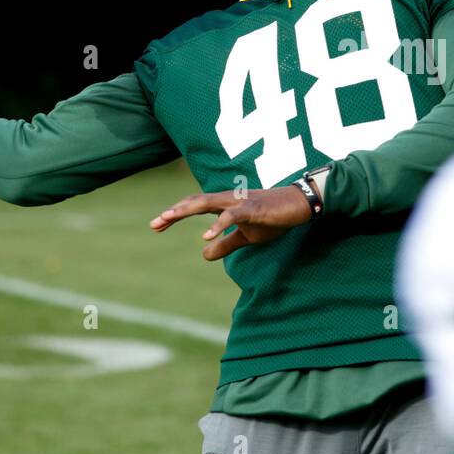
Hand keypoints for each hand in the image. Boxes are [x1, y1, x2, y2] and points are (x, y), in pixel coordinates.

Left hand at [149, 185, 313, 260]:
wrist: (299, 206)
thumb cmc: (273, 218)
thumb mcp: (246, 236)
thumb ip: (225, 244)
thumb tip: (203, 254)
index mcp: (224, 204)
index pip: (194, 206)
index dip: (175, 214)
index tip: (156, 225)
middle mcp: (227, 199)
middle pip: (194, 202)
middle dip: (173, 212)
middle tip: (154, 224)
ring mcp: (239, 202)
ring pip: (207, 203)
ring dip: (185, 210)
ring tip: (167, 218)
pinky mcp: (252, 209)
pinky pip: (231, 216)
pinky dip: (217, 225)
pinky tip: (204, 236)